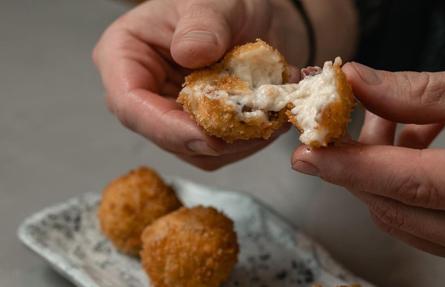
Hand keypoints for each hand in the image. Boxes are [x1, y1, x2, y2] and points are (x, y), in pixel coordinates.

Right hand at [93, 0, 305, 169]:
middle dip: (210, 138)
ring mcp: (170, 113)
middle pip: (163, 135)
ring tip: (269, 115)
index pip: (129, 103)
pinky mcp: (197, 128)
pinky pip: (219, 150)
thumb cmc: (226, 3)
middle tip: (255, 127)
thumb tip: (190, 53)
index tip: (207, 136)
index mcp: (125, 55)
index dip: (165, 128)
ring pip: (195, 150)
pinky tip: (268, 119)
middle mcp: (143, 91)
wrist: (257, 20)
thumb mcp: (216, 2)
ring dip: (235, 142)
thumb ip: (203, 23)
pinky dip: (246, 141)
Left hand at [292, 60, 444, 274]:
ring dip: (378, 169)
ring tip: (391, 119)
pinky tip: (412, 147)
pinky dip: (399, 186)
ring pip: (399, 216)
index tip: (306, 152)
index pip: (411, 184)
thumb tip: (357, 82)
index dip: (352, 165)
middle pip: (395, 204)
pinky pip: (416, 223)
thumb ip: (424, 91)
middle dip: (358, 159)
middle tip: (348, 114)